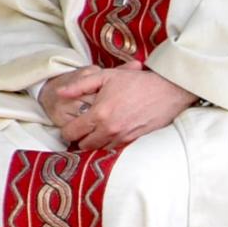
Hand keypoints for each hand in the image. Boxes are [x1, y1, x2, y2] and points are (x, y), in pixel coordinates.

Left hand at [43, 61, 195, 153]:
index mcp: (99, 114)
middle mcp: (109, 130)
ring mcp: (123, 138)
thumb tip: (59, 92)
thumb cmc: (136, 82)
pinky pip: (114, 150)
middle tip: (81, 130)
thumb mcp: (106, 76)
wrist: (167, 91)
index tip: (68, 127)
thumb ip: (80, 85)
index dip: (65, 131)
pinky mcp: (134, 142)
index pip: (71, 133)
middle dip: (79, 139)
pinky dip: (109, 145)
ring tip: (95, 132)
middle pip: (84, 146)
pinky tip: (110, 134)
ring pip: (99, 150)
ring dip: (94, 143)